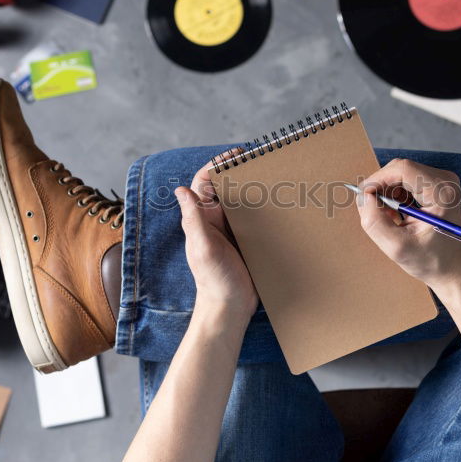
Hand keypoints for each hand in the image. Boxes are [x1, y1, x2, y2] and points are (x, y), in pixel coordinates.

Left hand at [177, 152, 258, 329]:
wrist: (230, 307)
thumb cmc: (214, 280)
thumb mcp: (202, 247)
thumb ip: (192, 219)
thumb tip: (180, 190)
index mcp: (203, 218)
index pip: (205, 183)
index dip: (217, 165)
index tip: (235, 154)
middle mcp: (217, 221)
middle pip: (226, 188)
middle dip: (239, 171)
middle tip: (260, 159)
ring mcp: (233, 231)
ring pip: (242, 201)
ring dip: (254, 187)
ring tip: (272, 175)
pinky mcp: (249, 241)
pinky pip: (256, 219)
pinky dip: (266, 208)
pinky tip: (280, 203)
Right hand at [356, 158, 460, 294]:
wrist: (454, 270)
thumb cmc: (433, 261)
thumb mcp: (398, 247)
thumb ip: (375, 222)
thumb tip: (363, 197)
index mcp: (442, 193)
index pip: (402, 169)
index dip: (378, 179)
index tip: (364, 197)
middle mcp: (445, 181)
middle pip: (400, 169)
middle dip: (381, 188)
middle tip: (374, 211)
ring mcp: (442, 182)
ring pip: (401, 174)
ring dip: (387, 193)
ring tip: (389, 219)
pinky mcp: (436, 186)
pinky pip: (406, 181)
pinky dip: (395, 196)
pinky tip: (397, 216)